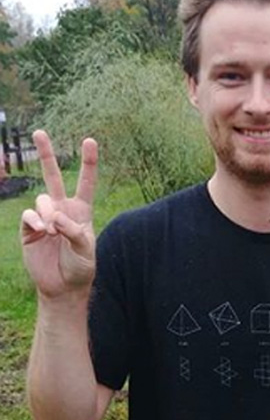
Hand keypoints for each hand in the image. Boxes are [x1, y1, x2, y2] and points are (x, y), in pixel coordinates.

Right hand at [20, 130, 97, 298]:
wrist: (63, 287)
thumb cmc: (80, 268)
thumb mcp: (86, 251)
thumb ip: (74, 231)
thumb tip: (55, 216)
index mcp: (81, 212)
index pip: (86, 183)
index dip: (88, 163)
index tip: (89, 141)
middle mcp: (62, 210)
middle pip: (53, 177)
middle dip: (46, 154)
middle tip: (39, 132)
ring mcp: (44, 218)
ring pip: (42, 200)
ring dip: (48, 213)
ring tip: (53, 231)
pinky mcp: (29, 229)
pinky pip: (29, 215)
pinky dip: (35, 220)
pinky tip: (42, 230)